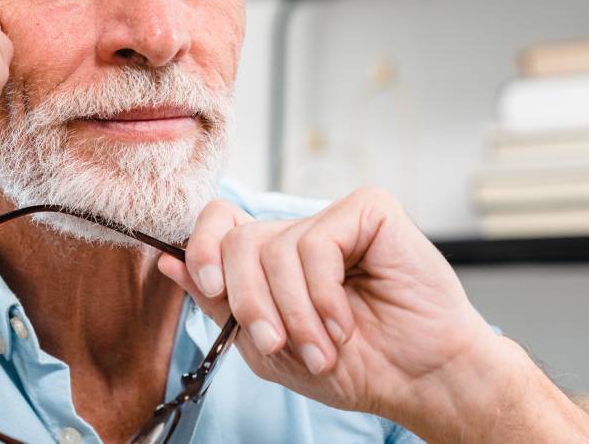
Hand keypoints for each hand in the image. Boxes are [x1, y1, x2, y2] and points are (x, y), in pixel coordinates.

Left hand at [157, 188, 532, 439]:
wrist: (420, 378)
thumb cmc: (357, 365)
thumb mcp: (269, 347)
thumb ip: (220, 303)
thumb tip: (169, 261)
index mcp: (273, 260)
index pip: (218, 224)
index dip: (202, 248)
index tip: (208, 286)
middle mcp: (300, 232)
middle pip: (238, 239)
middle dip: (249, 301)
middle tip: (274, 343)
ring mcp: (335, 218)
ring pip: (275, 248)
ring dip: (294, 313)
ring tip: (324, 346)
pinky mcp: (368, 210)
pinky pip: (316, 243)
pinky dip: (324, 295)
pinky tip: (346, 321)